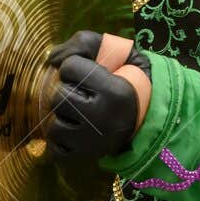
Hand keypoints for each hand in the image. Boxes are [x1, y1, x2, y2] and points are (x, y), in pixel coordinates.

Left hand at [45, 30, 151, 159]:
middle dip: (67, 92)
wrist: (148, 115)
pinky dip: (61, 142)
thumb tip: (51, 59)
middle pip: (58, 97)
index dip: (75, 66)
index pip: (69, 67)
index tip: (88, 73)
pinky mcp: (85, 157)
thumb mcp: (117, 50)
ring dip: (62, 118)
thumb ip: (83, 43)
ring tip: (77, 114)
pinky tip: (73, 132)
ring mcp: (93, 141)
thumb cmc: (126, 77)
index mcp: (113, 90)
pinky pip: (56, 151)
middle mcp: (102, 118)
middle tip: (82, 94)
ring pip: (54, 126)